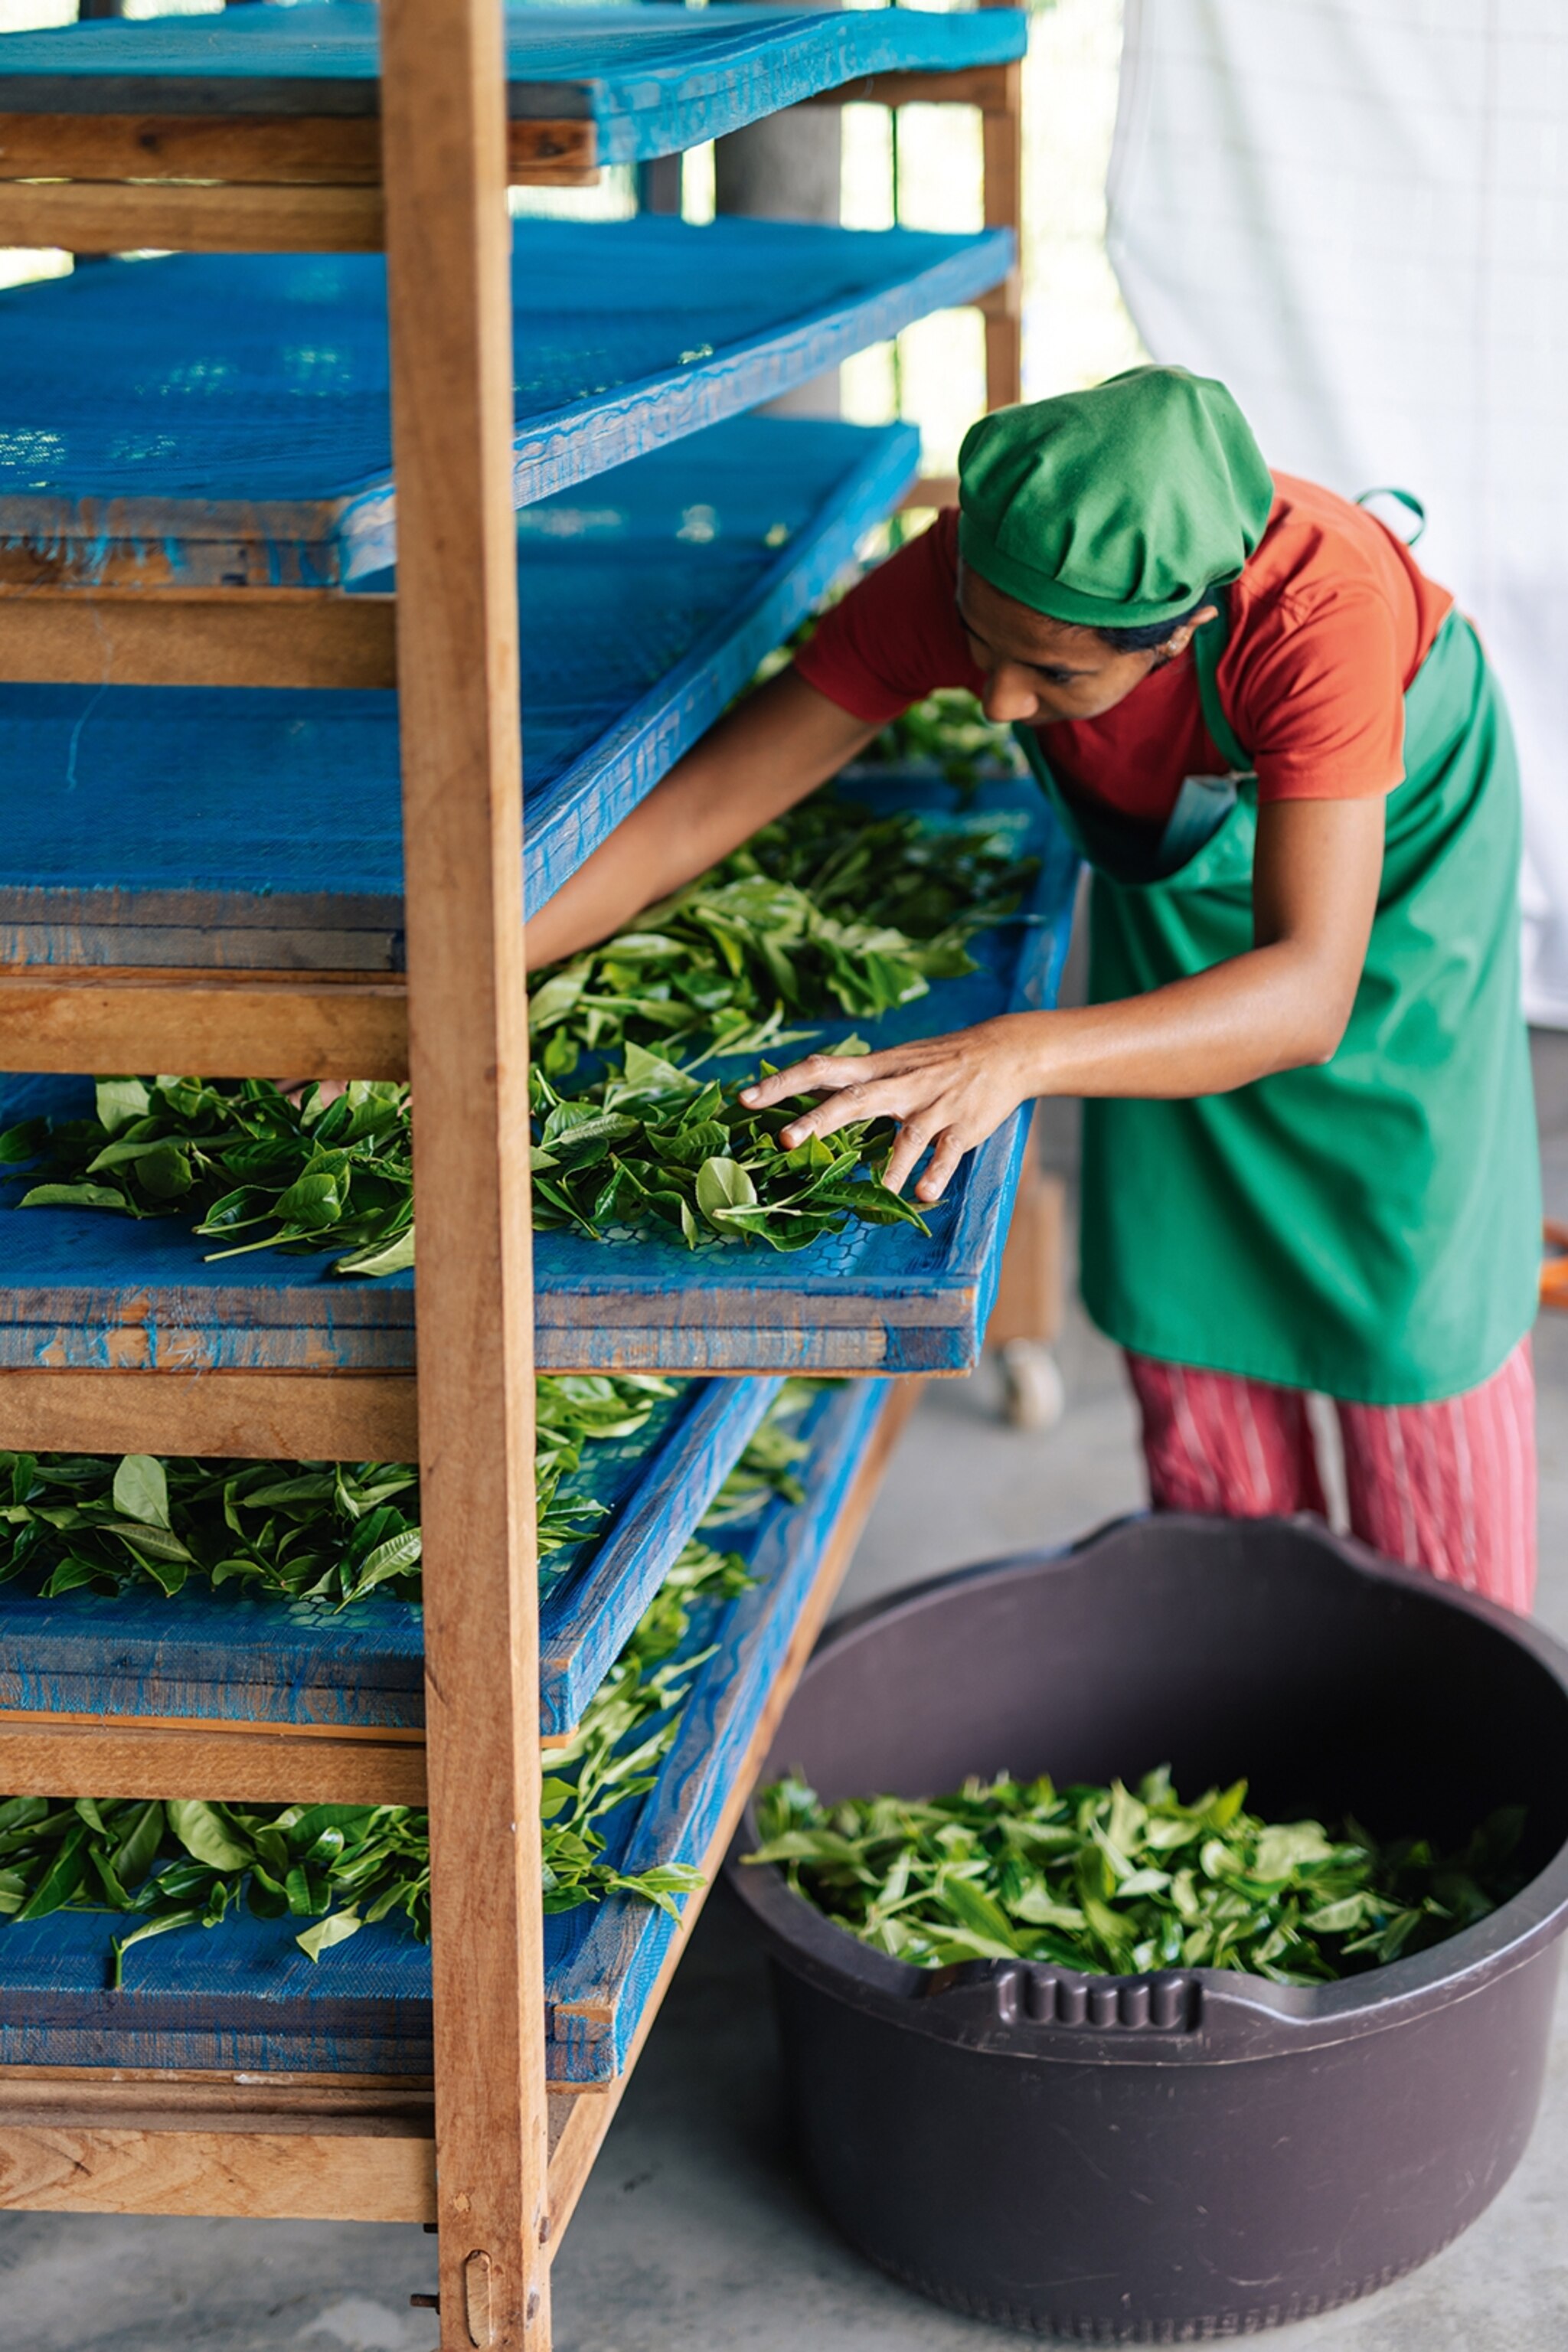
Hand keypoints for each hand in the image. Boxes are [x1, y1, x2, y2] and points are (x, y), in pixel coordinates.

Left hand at [739, 1016, 1038, 1201]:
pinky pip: (947, 1153)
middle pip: (854, 1099)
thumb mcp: (891, 1063)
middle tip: (786, 1140)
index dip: (782, 1083)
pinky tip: (923, 1195)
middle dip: (819, 1120)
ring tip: (872, 1193)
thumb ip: (853, 1080)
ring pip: (907, 1135)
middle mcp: (900, 1084)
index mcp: (876, 1068)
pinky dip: (935, 1173)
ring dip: (889, 1164)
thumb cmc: (936, 1062)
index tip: (745, 1099)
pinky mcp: (962, 1127)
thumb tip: (804, 1093)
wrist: (1003, 1050)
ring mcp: (932, 1106)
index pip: (821, 1069)